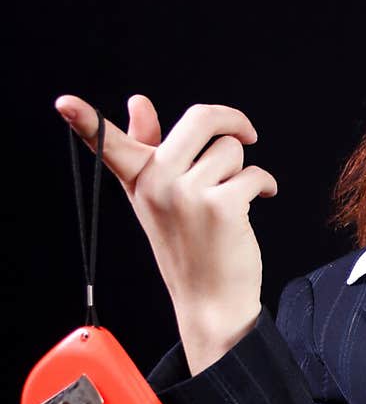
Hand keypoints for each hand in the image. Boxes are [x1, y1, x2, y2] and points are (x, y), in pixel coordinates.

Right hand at [54, 94, 277, 373]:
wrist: (210, 300)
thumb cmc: (187, 246)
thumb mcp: (159, 196)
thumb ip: (148, 145)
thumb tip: (137, 102)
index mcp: (139, 178)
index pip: (108, 144)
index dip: (83, 119)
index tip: (64, 103)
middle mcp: (156, 183)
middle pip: (200, 118)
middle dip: (231, 122)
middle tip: (245, 133)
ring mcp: (187, 195)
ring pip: (232, 149)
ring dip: (242, 170)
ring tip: (231, 198)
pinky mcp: (221, 207)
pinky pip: (253, 173)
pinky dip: (264, 186)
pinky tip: (258, 199)